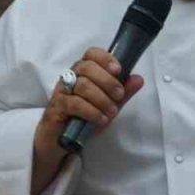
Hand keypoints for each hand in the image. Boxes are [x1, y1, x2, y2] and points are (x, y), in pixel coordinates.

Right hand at [30, 47, 143, 194]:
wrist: (63, 140)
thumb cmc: (86, 117)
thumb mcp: (109, 105)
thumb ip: (123, 93)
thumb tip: (138, 79)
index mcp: (84, 72)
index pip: (91, 54)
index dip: (105, 58)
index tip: (118, 70)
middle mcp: (71, 77)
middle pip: (87, 67)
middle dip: (107, 81)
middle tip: (119, 95)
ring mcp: (62, 92)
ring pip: (82, 85)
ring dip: (102, 99)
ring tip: (112, 112)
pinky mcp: (56, 107)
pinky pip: (74, 104)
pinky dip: (92, 111)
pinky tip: (101, 120)